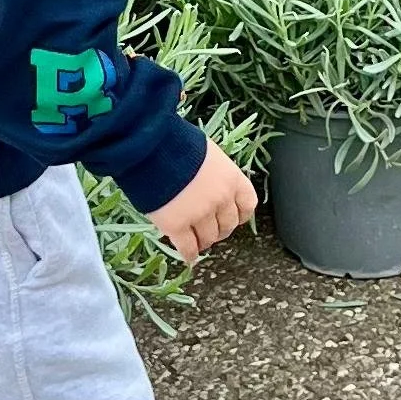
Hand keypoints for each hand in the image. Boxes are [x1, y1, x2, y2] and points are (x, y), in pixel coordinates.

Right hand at [150, 142, 255, 263]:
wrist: (152, 147)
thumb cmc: (176, 143)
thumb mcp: (206, 152)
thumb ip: (213, 172)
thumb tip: (208, 181)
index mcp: (231, 178)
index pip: (247, 204)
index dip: (240, 214)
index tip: (235, 218)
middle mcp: (221, 198)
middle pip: (228, 225)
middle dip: (220, 229)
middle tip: (212, 230)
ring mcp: (200, 214)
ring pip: (208, 238)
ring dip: (204, 242)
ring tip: (198, 242)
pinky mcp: (177, 225)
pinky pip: (187, 247)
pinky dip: (189, 254)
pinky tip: (188, 257)